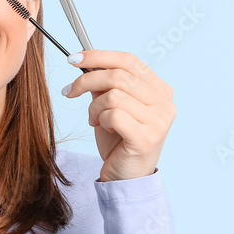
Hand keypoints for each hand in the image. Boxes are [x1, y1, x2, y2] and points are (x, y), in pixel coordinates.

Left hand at [60, 50, 174, 181]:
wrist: (126, 177)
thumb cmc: (119, 141)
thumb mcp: (110, 106)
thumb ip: (103, 84)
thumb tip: (84, 62)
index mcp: (159, 90)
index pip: (129, 60)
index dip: (99, 55)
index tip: (73, 59)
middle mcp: (164, 103)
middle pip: (118, 75)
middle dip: (86, 80)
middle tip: (69, 91)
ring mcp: (159, 120)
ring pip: (113, 95)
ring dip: (94, 108)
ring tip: (94, 120)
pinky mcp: (147, 137)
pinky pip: (113, 115)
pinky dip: (101, 120)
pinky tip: (104, 129)